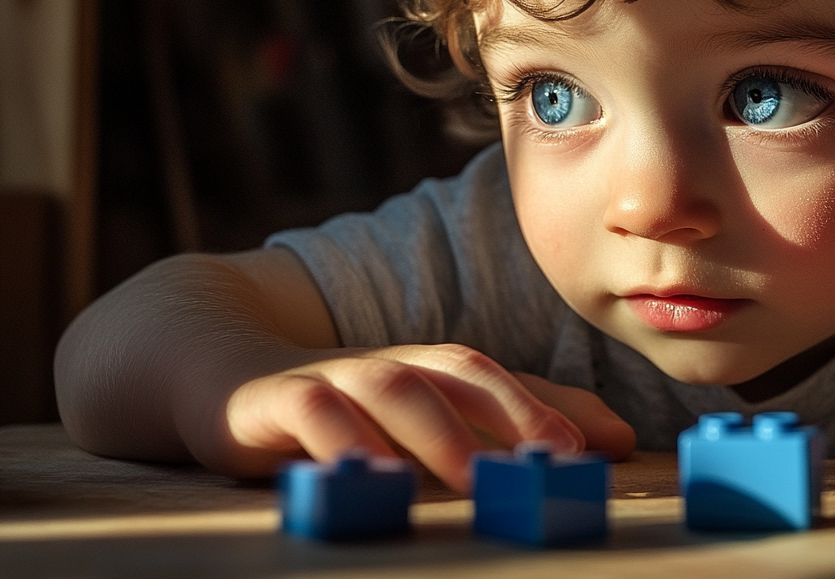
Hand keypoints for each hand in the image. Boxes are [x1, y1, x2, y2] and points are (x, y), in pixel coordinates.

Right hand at [220, 345, 635, 490]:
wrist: (214, 361)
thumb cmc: (332, 403)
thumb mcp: (418, 418)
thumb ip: (498, 429)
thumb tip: (611, 443)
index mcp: (427, 370)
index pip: (504, 381)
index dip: (558, 408)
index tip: (615, 447)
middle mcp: (391, 364)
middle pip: (462, 372)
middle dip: (517, 411)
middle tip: (560, 459)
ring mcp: (333, 376)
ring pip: (394, 386)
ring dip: (438, 430)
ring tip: (476, 477)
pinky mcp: (273, 398)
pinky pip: (312, 413)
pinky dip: (343, 440)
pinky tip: (368, 474)